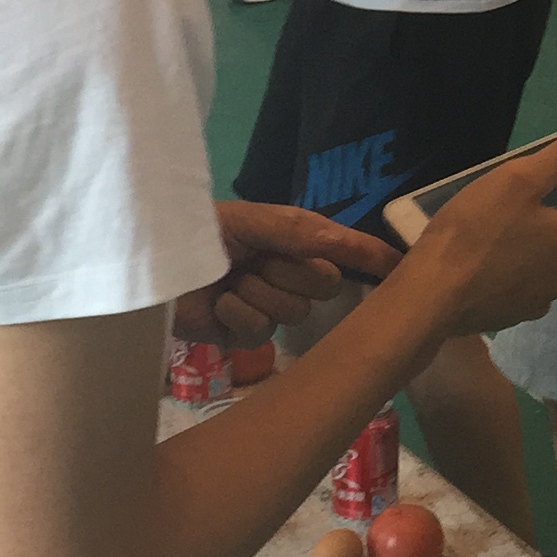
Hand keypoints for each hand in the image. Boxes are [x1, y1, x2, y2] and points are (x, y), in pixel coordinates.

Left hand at [175, 203, 400, 345]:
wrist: (152, 264)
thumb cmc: (205, 231)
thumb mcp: (257, 221)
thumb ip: (306, 233)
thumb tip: (352, 243)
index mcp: (296, 240)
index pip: (345, 250)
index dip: (373, 258)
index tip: (404, 267)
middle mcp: (289, 273)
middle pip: (325, 285)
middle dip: (293, 273)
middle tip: (259, 262)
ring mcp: (268, 306)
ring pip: (293, 311)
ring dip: (258, 294)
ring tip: (229, 283)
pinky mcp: (244, 335)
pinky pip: (260, 332)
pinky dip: (237, 314)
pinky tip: (218, 305)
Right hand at [390, 128, 556, 344]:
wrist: (431, 295)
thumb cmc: (478, 231)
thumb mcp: (517, 179)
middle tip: (527, 205)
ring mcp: (536, 302)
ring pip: (546, 268)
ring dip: (532, 251)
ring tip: (498, 232)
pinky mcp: (509, 318)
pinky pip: (519, 289)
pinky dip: (509, 275)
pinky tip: (482, 262)